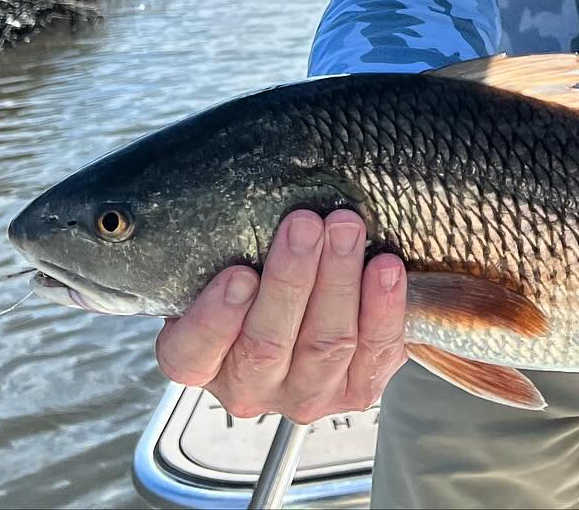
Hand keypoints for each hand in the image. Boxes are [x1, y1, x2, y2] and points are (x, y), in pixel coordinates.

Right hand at [154, 210, 408, 423]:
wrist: (326, 304)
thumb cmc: (267, 268)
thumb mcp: (237, 257)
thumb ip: (236, 241)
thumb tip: (260, 185)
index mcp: (203, 358)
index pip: (193, 353)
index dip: (215, 318)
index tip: (239, 273)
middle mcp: (248, 386)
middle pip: (266, 344)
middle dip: (290, 279)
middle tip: (306, 223)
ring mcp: (304, 394)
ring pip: (324, 345)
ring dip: (338, 282)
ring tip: (347, 229)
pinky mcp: (357, 390)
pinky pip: (374, 352)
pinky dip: (382, 307)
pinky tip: (386, 267)